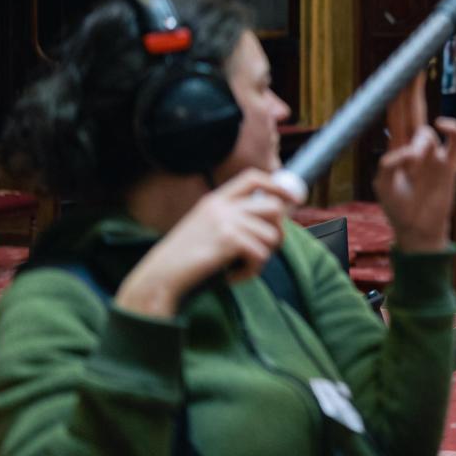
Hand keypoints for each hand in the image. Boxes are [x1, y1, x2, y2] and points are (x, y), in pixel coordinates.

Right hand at [115, 169, 297, 317]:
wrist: (160, 276)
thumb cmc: (185, 258)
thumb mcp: (205, 227)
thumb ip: (232, 218)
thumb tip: (273, 219)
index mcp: (215, 199)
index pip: (253, 178)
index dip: (278, 187)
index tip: (295, 199)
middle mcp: (221, 206)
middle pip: (273, 208)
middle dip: (278, 232)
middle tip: (265, 251)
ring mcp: (225, 221)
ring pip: (272, 235)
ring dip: (263, 258)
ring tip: (241, 268)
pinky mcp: (228, 239)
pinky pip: (261, 254)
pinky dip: (252, 271)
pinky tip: (234, 276)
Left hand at [375, 75, 455, 252]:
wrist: (420, 230)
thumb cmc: (398, 208)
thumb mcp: (382, 185)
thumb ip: (389, 163)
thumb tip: (408, 149)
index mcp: (397, 146)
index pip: (395, 112)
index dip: (396, 91)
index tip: (397, 71)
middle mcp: (416, 144)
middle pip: (414, 107)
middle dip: (413, 85)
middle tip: (416, 62)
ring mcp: (434, 152)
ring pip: (428, 128)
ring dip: (420, 142)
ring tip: (416, 167)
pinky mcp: (450, 162)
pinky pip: (454, 136)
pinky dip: (449, 126)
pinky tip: (443, 125)